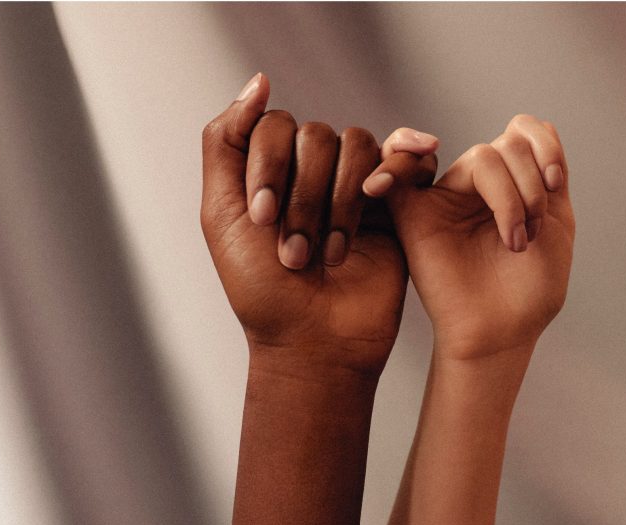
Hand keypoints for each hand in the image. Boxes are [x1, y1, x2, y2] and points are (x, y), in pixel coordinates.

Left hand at [201, 73, 437, 374]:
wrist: (314, 342)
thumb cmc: (262, 289)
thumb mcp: (220, 214)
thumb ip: (225, 141)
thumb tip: (259, 81)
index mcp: (271, 170)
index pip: (275, 126)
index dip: (269, 167)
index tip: (262, 220)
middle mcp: (313, 171)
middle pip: (317, 136)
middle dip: (304, 197)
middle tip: (295, 253)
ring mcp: (356, 185)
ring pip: (357, 145)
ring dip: (340, 203)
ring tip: (330, 254)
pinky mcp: (396, 204)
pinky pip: (404, 158)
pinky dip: (395, 168)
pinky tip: (381, 194)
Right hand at [368, 114, 574, 361]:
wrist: (502, 333)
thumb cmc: (531, 290)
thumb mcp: (556, 223)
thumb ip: (547, 173)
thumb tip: (526, 126)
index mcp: (515, 182)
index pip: (526, 131)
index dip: (545, 147)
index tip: (555, 185)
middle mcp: (481, 185)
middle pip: (508, 144)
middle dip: (531, 185)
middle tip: (532, 233)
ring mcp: (447, 197)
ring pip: (482, 157)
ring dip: (511, 197)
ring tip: (515, 241)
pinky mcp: (414, 215)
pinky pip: (399, 173)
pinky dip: (399, 160)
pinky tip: (411, 166)